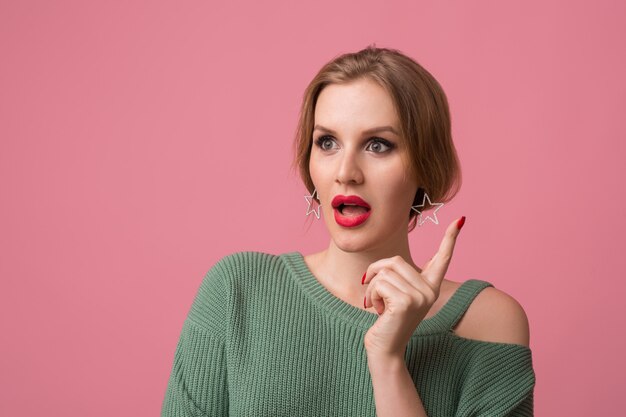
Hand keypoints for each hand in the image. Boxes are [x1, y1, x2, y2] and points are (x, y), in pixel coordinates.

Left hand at [363, 217, 464, 357]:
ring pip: (384, 272)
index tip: (460, 220)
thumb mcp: (394, 294)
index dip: (450, 238)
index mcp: (430, 287)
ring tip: (377, 305)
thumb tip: (387, 266)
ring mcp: (420, 296)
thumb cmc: (386, 321)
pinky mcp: (406, 302)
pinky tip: (376, 310)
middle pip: (395, 260)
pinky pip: (379, 283)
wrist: (384, 349)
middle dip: (376, 272)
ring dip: (372, 287)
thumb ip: (397, 278)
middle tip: (373, 291)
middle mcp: (429, 290)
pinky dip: (371, 295)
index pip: (442, 258)